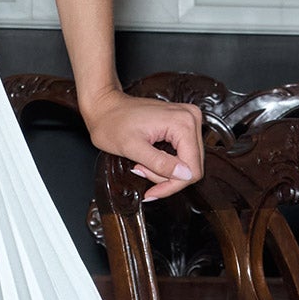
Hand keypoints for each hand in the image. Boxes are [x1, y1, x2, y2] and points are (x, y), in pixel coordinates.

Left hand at [82, 91, 204, 201]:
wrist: (105, 107)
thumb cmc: (112, 122)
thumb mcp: (132, 148)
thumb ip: (160, 163)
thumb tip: (184, 175)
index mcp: (182, 122)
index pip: (192, 170)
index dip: (172, 185)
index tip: (152, 192)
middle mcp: (191, 118)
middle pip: (192, 167)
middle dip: (166, 177)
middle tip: (143, 171)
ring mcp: (188, 119)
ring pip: (188, 163)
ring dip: (165, 171)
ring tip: (143, 164)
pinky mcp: (183, 124)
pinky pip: (183, 153)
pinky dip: (166, 163)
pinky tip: (150, 160)